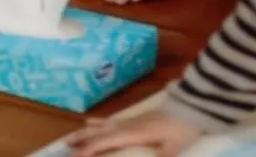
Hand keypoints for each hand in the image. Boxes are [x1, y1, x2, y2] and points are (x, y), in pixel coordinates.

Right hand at [66, 111, 201, 156]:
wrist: (191, 106)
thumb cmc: (182, 128)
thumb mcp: (174, 148)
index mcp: (133, 133)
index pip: (105, 141)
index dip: (89, 149)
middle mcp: (126, 126)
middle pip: (98, 132)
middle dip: (81, 140)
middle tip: (64, 148)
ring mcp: (130, 121)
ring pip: (101, 126)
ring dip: (84, 132)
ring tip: (69, 138)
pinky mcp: (135, 119)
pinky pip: (109, 121)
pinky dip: (96, 124)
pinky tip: (91, 122)